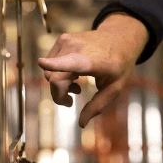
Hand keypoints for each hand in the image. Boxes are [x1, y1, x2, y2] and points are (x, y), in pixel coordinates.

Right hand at [37, 13, 147, 127]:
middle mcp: (77, 48)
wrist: (120, 38)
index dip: (54, 64)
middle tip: (72, 100)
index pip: (70, 63)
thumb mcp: (114, 88)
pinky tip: (74, 74)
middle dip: (58, 93)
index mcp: (92, 61)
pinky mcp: (63, 39)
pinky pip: (51, 61)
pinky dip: (58, 72)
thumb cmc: (119, 65)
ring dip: (59, 83)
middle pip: (53, 78)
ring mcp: (68, 41)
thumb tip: (81, 124)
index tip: (42, 63)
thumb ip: (97, 106)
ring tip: (77, 85)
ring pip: (49, 71)